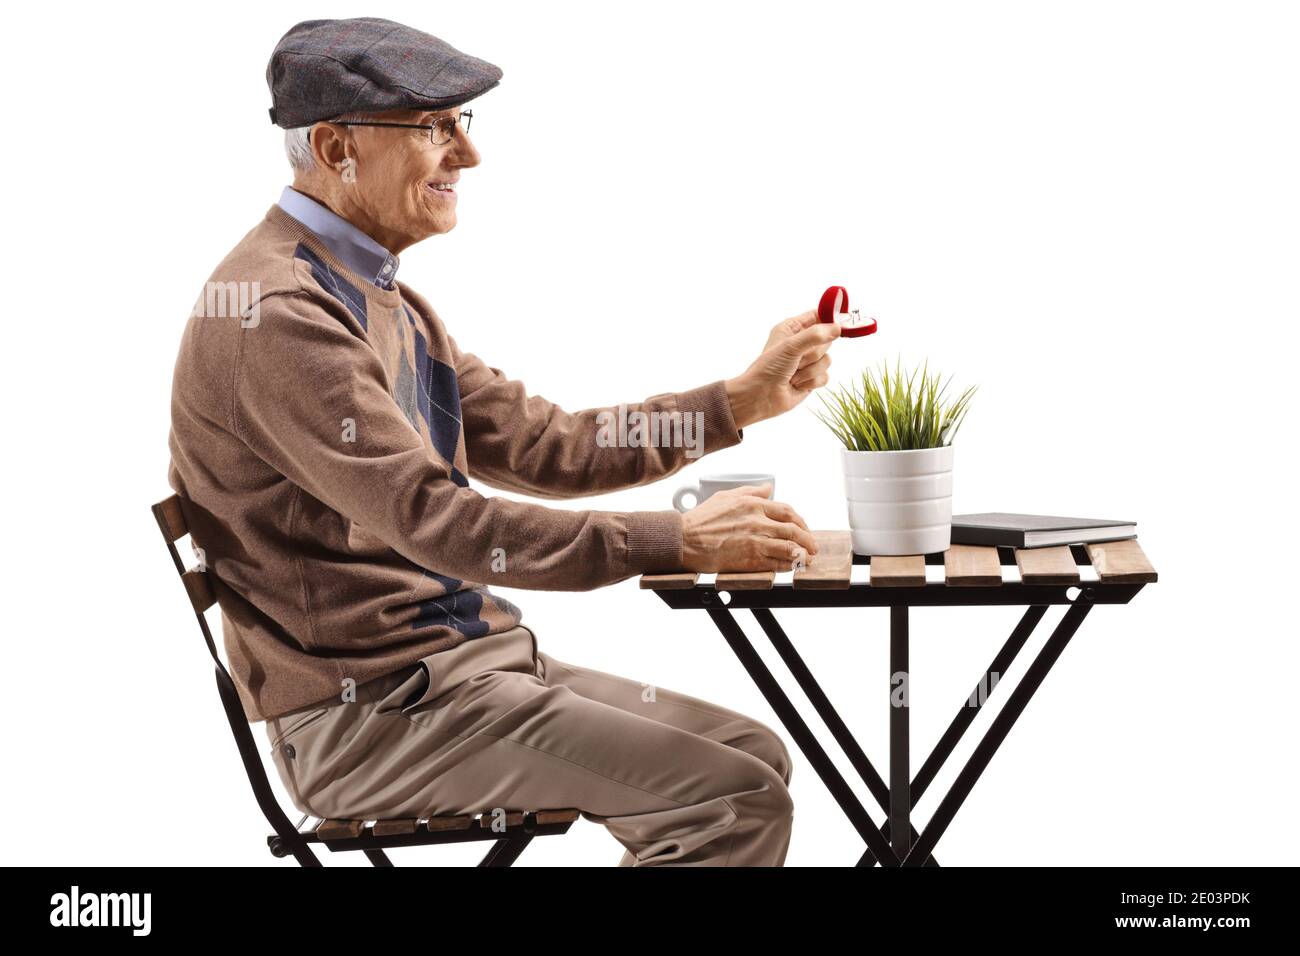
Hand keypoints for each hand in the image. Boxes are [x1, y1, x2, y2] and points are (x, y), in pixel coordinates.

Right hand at [680, 484, 817, 572]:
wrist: (685, 539)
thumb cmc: (701, 519)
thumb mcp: (726, 496)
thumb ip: (750, 491)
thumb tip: (768, 488)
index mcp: (753, 504)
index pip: (787, 511)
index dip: (800, 521)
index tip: (804, 529)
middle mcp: (757, 521)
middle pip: (793, 530)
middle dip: (808, 539)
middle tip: (813, 547)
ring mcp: (755, 541)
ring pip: (790, 547)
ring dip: (803, 554)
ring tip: (808, 559)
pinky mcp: (750, 560)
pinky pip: (777, 564)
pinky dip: (788, 566)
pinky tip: (792, 567)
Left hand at [725, 310, 839, 428]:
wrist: (759, 397)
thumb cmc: (768, 368)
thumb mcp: (790, 346)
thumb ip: (815, 335)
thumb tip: (838, 328)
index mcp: (792, 328)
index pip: (817, 315)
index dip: (830, 318)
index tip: (840, 322)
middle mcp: (800, 343)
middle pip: (827, 339)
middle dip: (814, 353)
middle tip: (798, 359)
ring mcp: (806, 361)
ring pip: (827, 359)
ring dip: (810, 370)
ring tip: (793, 374)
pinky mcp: (811, 378)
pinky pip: (825, 376)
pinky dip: (811, 382)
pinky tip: (796, 384)